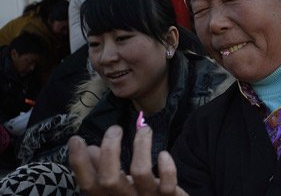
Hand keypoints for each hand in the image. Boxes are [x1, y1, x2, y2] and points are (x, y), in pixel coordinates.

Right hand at [68, 125, 188, 195]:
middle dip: (110, 150)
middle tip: (115, 129)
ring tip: (145, 130)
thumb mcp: (118, 188)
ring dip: (141, 147)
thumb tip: (91, 148)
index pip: (88, 184)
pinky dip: (166, 169)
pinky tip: (163, 155)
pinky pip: (168, 186)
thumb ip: (103, 171)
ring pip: (140, 173)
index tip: (76, 139)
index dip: (79, 163)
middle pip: (109, 180)